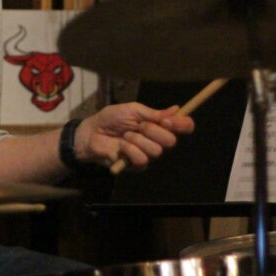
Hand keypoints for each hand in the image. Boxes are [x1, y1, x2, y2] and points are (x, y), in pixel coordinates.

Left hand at [73, 103, 193, 170]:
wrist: (92, 132)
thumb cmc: (111, 119)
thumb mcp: (132, 110)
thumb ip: (154, 113)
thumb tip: (177, 110)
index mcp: (159, 125)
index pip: (183, 127)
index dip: (182, 124)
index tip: (169, 121)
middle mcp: (158, 140)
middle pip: (172, 141)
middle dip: (154, 131)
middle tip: (140, 125)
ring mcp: (148, 154)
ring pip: (157, 151)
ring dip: (139, 139)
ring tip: (126, 134)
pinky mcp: (137, 165)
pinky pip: (142, 160)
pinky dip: (130, 149)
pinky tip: (121, 146)